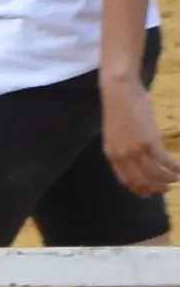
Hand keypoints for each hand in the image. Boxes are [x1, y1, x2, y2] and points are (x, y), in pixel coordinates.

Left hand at [111, 75, 172, 198]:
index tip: (149, 193)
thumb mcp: (116, 134)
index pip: (126, 180)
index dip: (139, 189)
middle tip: (166, 191)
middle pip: (141, 180)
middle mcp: (122, 156)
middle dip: (155, 188)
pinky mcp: (150, 141)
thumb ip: (124, 148)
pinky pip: (164, 161)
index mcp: (112, 155)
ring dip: (167, 180)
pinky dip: (173, 168)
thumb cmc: (119, 109)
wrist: (120, 93)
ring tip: (176, 181)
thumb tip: (139, 157)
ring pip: (154, 173)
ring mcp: (136, 150)